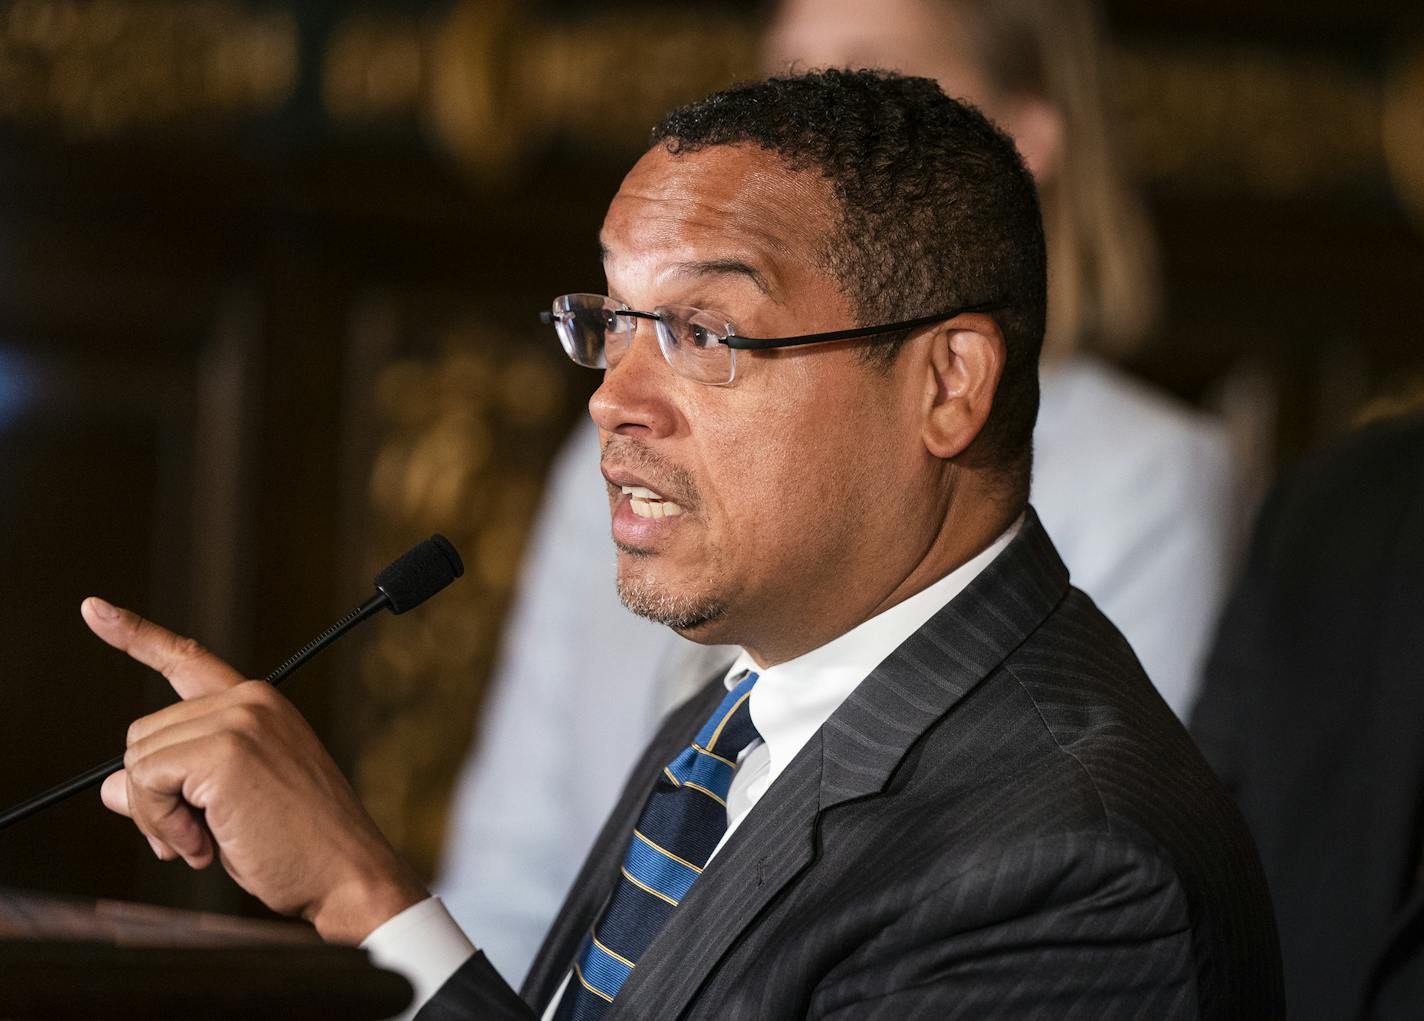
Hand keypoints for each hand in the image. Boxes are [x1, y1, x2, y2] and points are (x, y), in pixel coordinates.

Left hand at [82, 596, 427, 942]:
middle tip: (194, 838)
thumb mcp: (228, 808)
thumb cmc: (299, 847)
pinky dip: (160, 823)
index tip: (94, 610)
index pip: (187, 661)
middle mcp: (250, 701)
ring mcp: (239, 721)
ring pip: (139, 760)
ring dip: (156, 816)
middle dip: (152, 796)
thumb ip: (176, 784)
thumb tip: (112, 787)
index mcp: (259, 706)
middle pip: (144, 735)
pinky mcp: (225, 751)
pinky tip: (203, 844)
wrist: (347, 873)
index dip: (136, 636)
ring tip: (204, 844)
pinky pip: (147, 781)